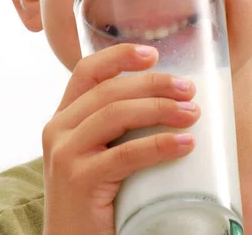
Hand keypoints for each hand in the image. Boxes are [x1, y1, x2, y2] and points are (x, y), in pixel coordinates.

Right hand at [41, 44, 199, 234]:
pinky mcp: (78, 181)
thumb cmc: (98, 197)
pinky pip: (126, 154)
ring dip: (160, 108)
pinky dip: (159, 145)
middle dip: (153, 84)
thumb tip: (174, 100)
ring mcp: (65, 154)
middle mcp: (58, 129)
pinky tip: (185, 144)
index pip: (87, 71)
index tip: (154, 54)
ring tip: (192, 113)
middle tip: (189, 89)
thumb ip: (119, 127)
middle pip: (109, 90)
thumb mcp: (100, 151)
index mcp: (64, 117)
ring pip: (116, 114)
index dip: (120, 56)